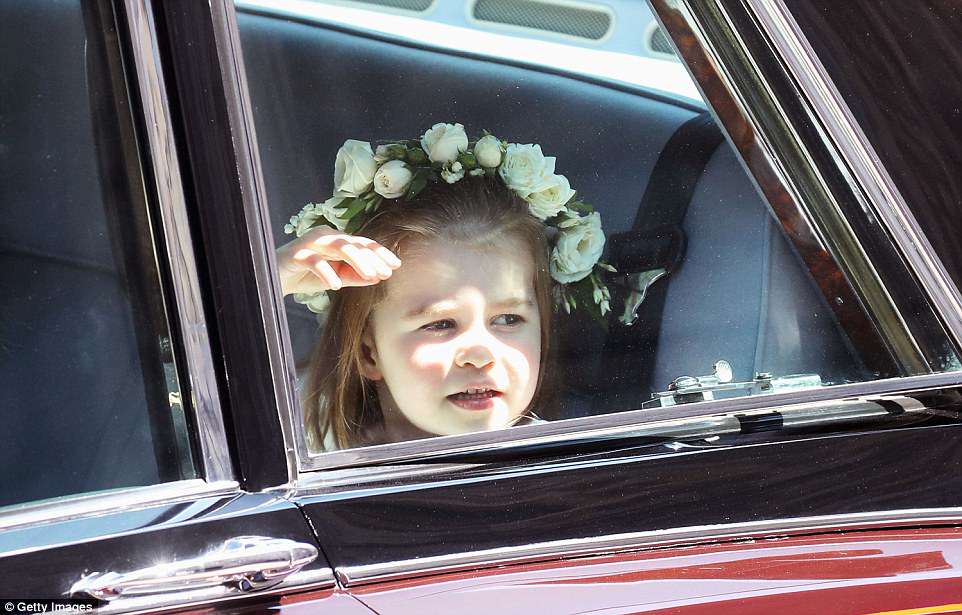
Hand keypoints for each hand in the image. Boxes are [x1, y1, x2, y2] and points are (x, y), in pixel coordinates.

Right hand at [276, 226, 401, 295]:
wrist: (273, 279)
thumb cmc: (306, 276)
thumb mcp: (335, 278)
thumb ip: (355, 276)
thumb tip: (378, 277)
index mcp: (336, 240)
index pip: (362, 243)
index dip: (380, 253)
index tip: (396, 265)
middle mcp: (325, 237)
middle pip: (354, 243)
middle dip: (372, 258)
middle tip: (386, 273)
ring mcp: (310, 243)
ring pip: (338, 246)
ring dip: (357, 261)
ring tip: (369, 276)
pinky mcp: (295, 254)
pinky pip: (314, 261)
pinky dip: (326, 272)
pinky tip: (335, 285)